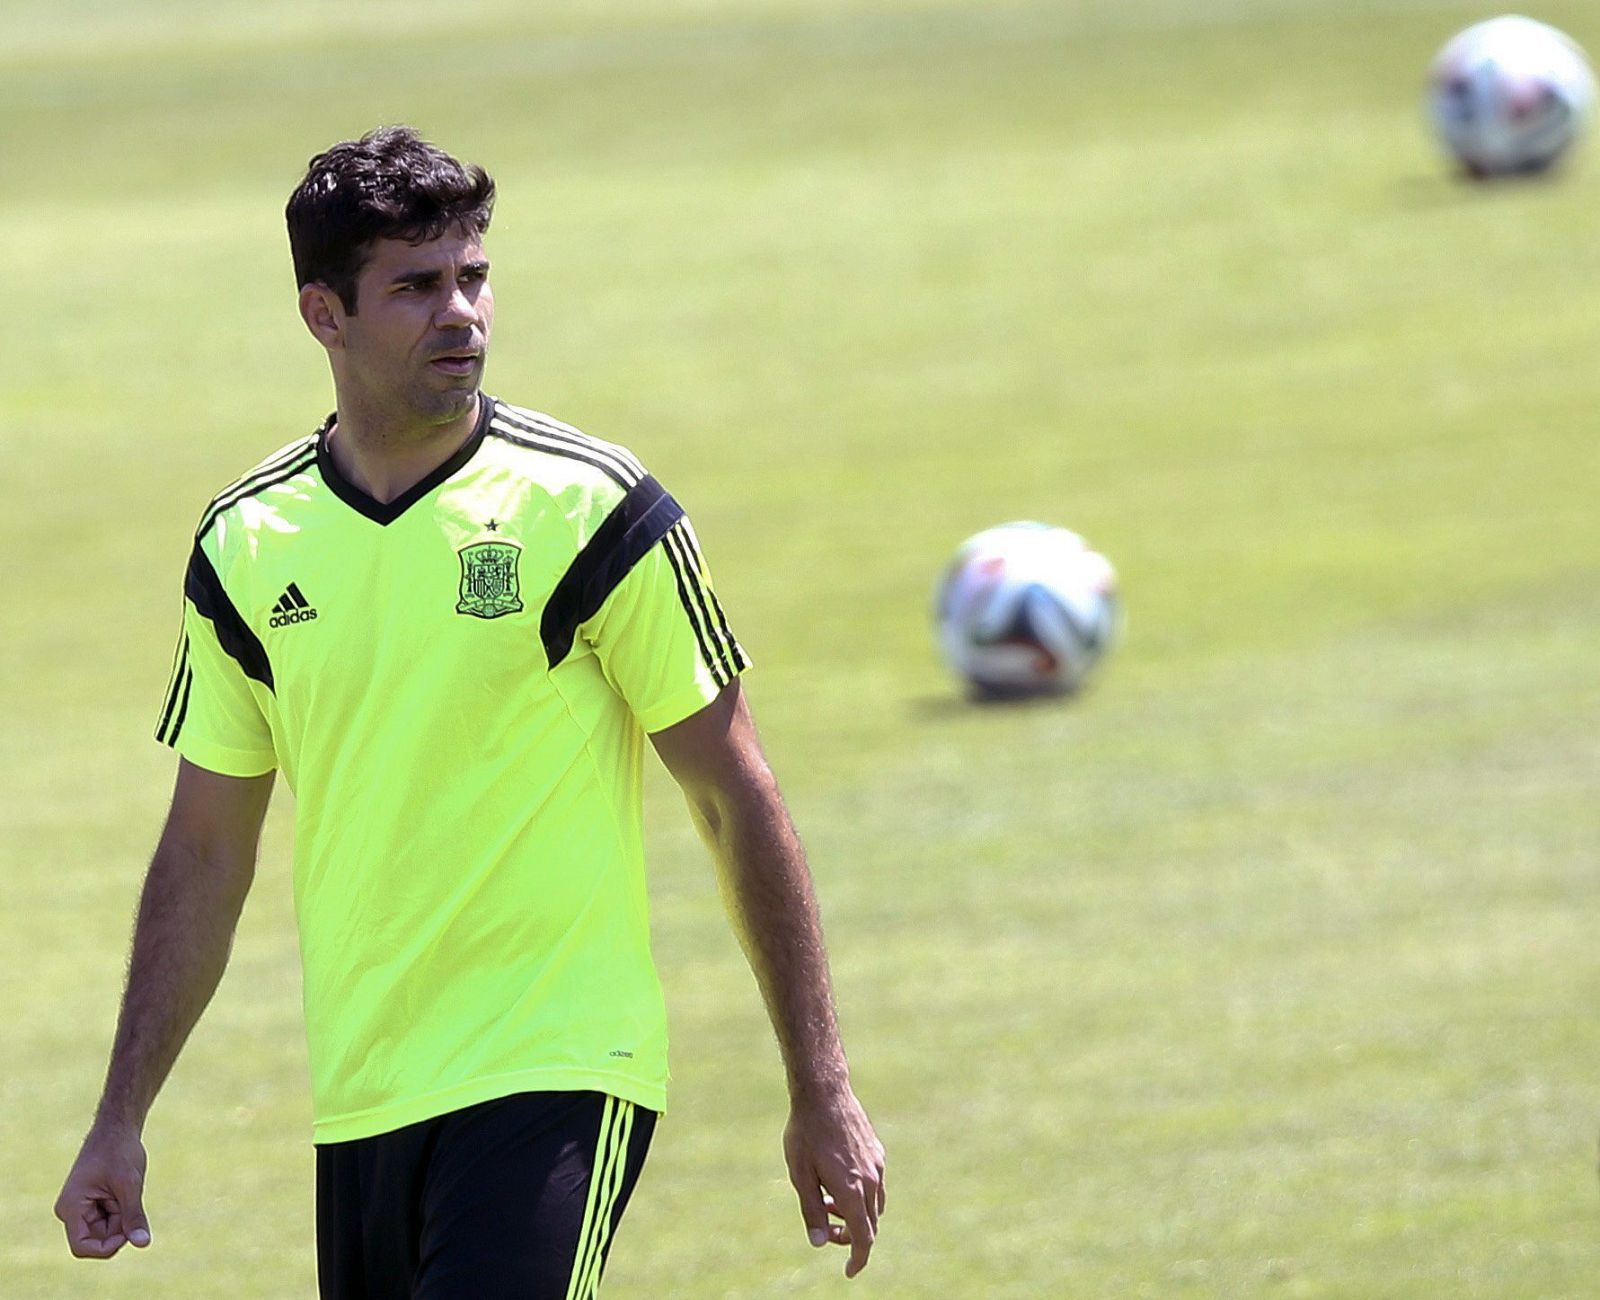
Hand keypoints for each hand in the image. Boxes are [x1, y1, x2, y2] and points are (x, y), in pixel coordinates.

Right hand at [55, 1125, 151, 1258]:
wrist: (117, 1127)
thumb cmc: (119, 1150)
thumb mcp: (130, 1185)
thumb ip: (134, 1216)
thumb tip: (143, 1244)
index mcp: (71, 1208)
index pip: (82, 1247)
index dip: (107, 1247)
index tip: (129, 1230)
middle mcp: (71, 1211)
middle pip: (98, 1239)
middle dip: (119, 1227)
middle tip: (130, 1198)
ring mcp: (80, 1208)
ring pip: (107, 1230)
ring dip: (123, 1216)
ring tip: (126, 1189)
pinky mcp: (91, 1205)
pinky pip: (110, 1220)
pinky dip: (123, 1210)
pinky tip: (125, 1189)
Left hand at [784, 1087, 885, 1277]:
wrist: (824, 1093)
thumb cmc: (806, 1133)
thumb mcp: (800, 1176)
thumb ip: (812, 1211)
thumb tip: (819, 1243)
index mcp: (852, 1191)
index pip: (864, 1238)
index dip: (858, 1259)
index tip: (848, 1271)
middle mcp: (870, 1181)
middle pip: (870, 1225)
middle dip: (851, 1236)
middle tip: (825, 1229)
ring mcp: (877, 1165)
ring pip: (875, 1205)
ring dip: (856, 1215)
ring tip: (827, 1201)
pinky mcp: (877, 1152)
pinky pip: (876, 1185)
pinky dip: (862, 1196)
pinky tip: (839, 1181)